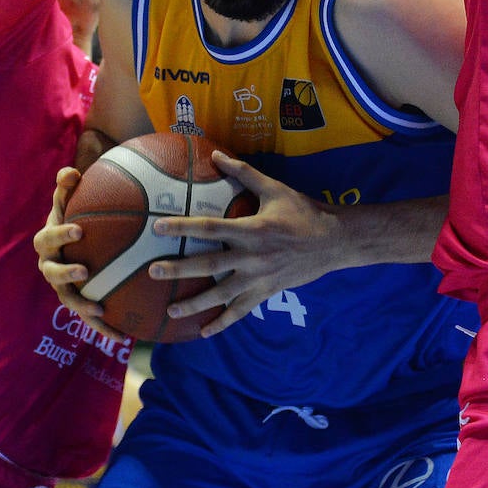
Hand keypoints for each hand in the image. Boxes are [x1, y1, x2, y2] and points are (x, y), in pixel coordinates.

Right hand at [34, 166, 132, 344]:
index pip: (48, 238)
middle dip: (66, 274)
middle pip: (51, 272)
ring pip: (68, 300)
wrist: (74, 237)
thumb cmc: (75, 213)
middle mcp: (49, 265)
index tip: (79, 230)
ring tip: (99, 310)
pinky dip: (103, 327)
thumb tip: (69, 172)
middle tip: (84, 271)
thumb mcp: (70, 199)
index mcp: (47, 241)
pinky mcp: (77, 301)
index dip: (60, 234)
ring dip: (81, 306)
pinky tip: (125, 336)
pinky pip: (88, 316)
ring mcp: (62, 286)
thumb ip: (68, 187)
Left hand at [147, 150, 343, 337]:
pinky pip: (241, 311)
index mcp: (251, 229)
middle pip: (209, 266)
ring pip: (222, 295)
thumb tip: (216, 154)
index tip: (158, 227)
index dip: (183, 227)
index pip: (210, 228)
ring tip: (171, 309)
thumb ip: (243, 172)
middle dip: (179, 269)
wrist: (334, 241)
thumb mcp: (274, 188)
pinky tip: (203, 332)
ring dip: (195, 304)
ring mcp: (259, 278)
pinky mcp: (266, 292)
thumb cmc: (303, 211)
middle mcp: (252, 257)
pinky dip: (222, 323)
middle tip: (153, 271)